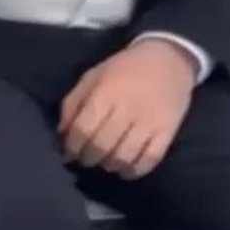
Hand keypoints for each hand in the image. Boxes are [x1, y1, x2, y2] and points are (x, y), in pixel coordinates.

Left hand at [60, 40, 195, 178]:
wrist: (168, 59)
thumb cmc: (124, 68)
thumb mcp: (93, 76)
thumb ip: (73, 103)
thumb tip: (62, 134)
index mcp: (105, 93)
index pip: (82, 130)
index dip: (72, 147)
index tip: (70, 152)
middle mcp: (126, 109)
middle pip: (101, 147)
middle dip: (88, 158)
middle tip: (87, 158)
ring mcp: (149, 122)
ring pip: (124, 157)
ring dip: (109, 166)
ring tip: (105, 162)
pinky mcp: (167, 131)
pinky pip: (150, 159)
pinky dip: (135, 170)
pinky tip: (126, 168)